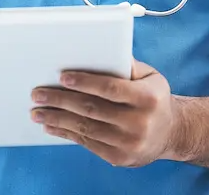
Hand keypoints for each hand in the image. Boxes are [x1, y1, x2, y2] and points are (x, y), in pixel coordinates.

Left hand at [31, 59, 175, 167]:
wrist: (171, 133)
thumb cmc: (154, 97)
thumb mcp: (150, 76)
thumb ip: (127, 64)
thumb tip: (100, 49)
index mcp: (147, 98)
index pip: (110, 88)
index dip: (85, 82)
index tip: (61, 76)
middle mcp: (139, 123)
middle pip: (92, 109)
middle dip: (60, 100)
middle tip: (38, 94)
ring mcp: (129, 143)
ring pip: (85, 128)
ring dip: (57, 119)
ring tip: (37, 111)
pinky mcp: (119, 158)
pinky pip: (87, 143)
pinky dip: (66, 133)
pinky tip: (52, 125)